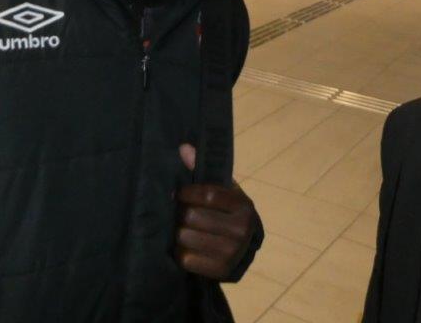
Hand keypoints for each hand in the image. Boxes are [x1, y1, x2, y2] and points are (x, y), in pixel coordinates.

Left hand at [175, 143, 261, 279]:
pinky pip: (187, 259)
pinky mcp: (222, 271)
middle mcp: (242, 229)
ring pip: (187, 237)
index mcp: (244, 205)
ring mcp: (233, 252)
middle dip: (179, 213)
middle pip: (193, 216)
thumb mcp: (223, 191)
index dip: (187, 193)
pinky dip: (180, 252)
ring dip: (177, 233)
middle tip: (175, 212)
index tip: (178, 194)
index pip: (207, 194)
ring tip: (177, 229)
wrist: (245, 250)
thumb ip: (202, 170)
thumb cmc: (229, 214)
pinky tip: (183, 246)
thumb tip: (183, 148)